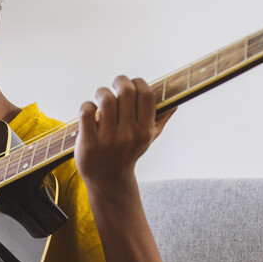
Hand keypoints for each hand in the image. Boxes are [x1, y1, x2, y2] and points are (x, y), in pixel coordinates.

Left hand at [74, 75, 174, 191]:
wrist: (108, 180)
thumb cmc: (127, 154)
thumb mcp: (147, 140)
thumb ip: (160, 120)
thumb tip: (175, 103)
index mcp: (145, 130)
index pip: (146, 94)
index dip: (138, 82)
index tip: (131, 84)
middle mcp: (128, 134)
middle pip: (126, 91)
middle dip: (119, 81)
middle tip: (114, 86)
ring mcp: (108, 139)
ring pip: (105, 99)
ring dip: (101, 92)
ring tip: (100, 96)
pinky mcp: (89, 142)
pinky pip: (87, 112)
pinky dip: (87, 105)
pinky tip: (90, 110)